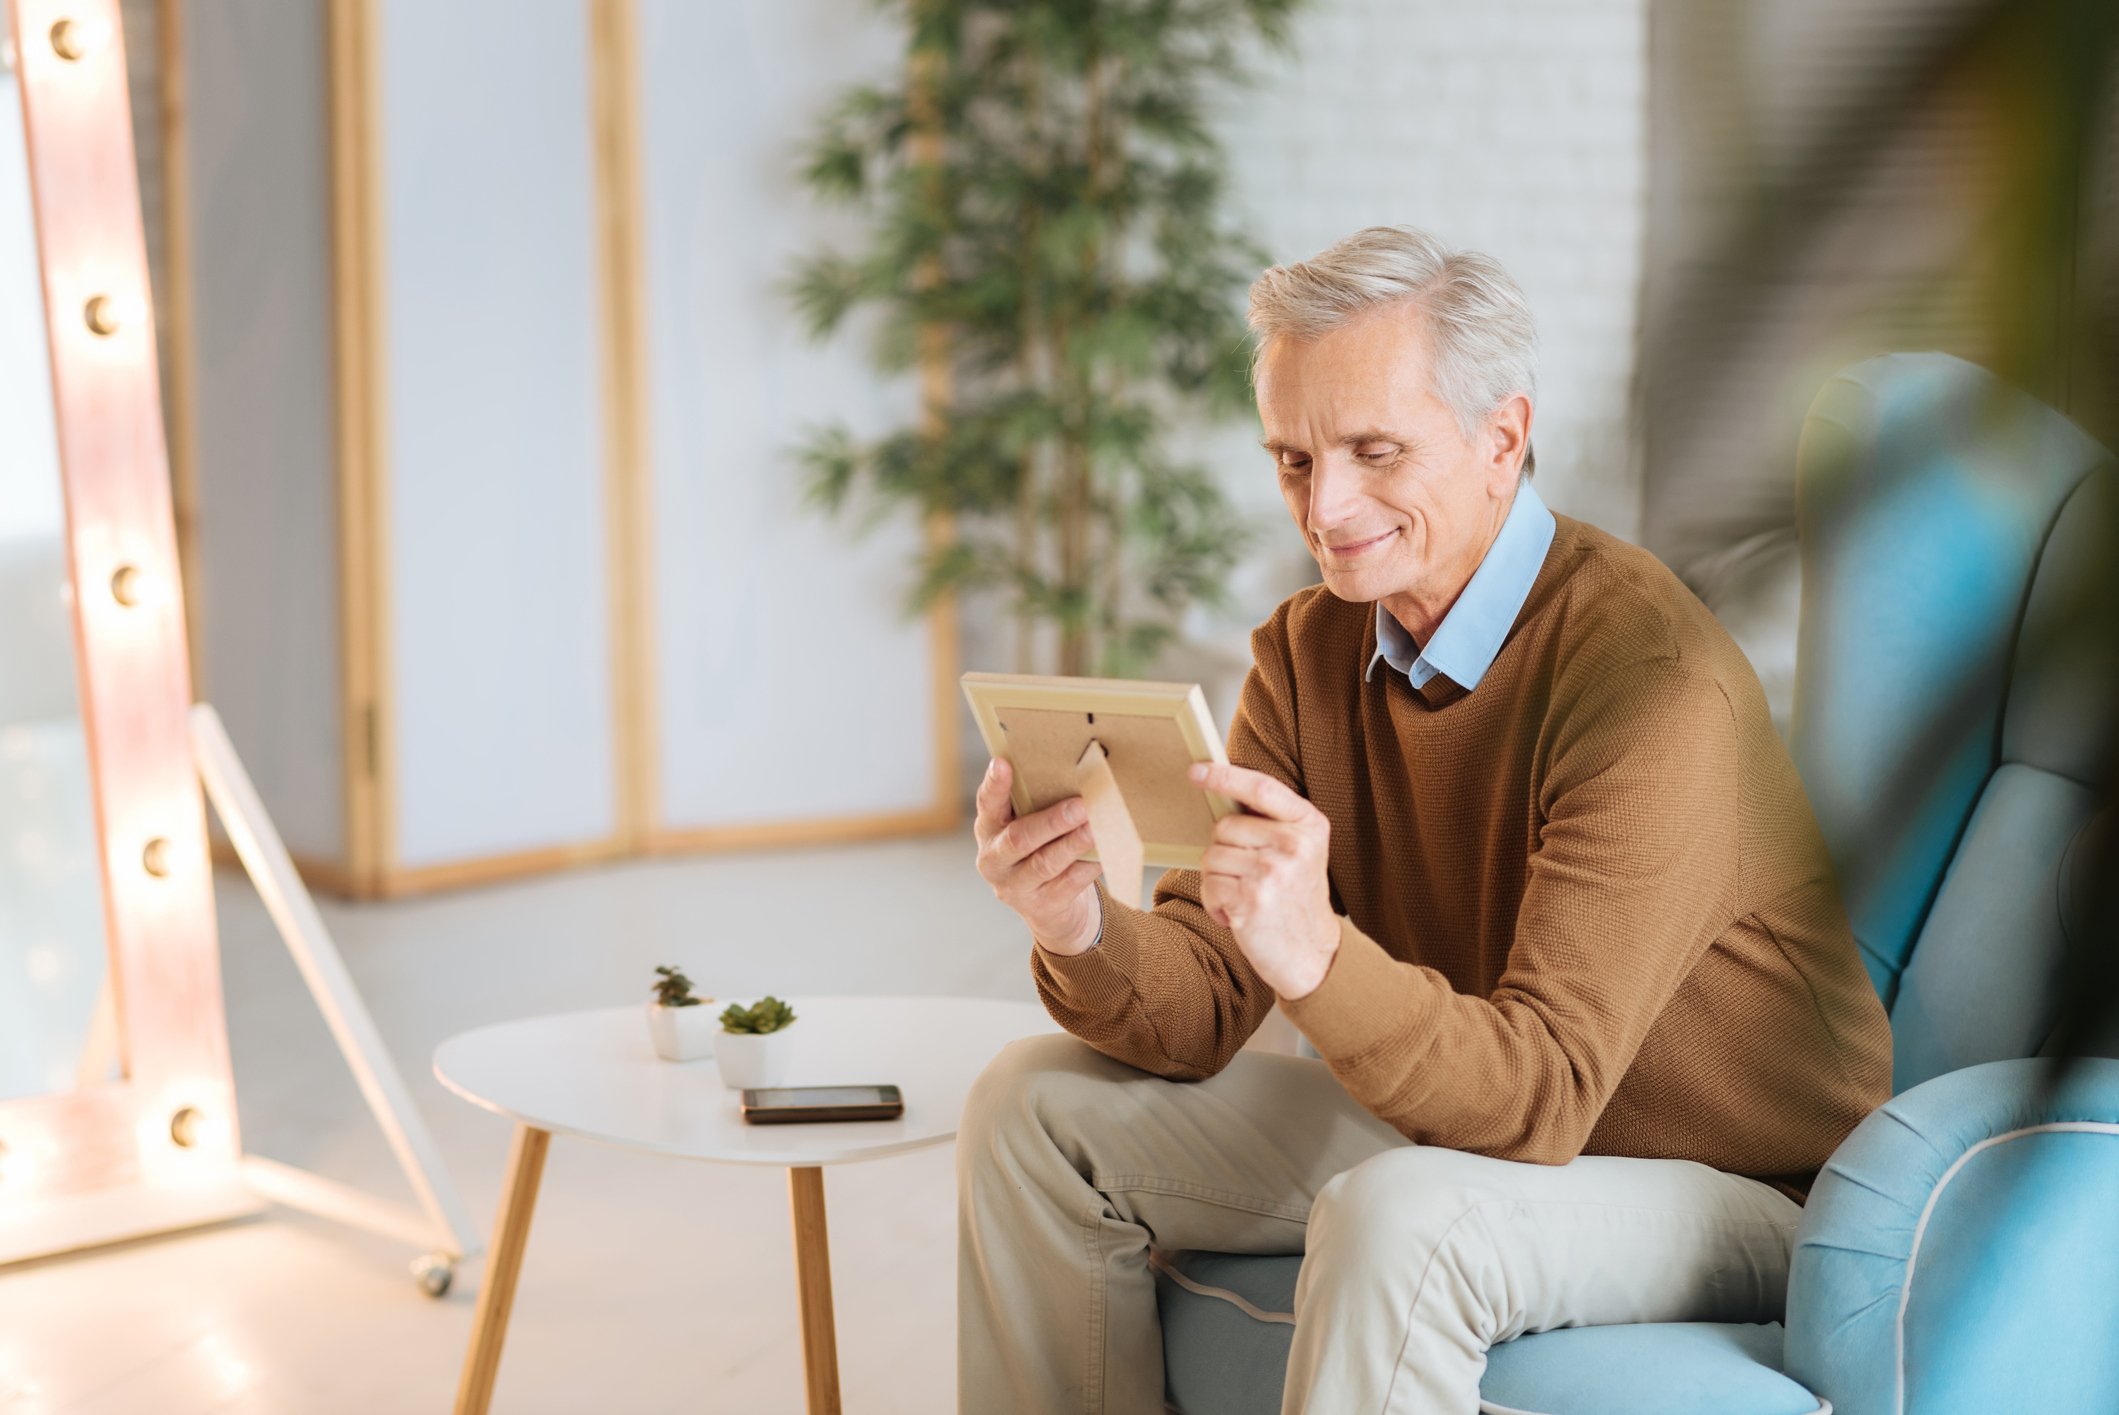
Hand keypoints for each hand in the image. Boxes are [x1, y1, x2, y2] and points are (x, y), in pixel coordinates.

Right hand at [974, 757, 1102, 954]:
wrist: (1048, 908)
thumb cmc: (1040, 851)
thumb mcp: (1029, 827)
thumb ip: (1038, 806)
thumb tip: (1078, 775)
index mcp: (989, 830)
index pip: (987, 803)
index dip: (994, 784)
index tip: (1002, 763)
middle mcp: (994, 859)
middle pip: (1020, 838)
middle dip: (1052, 821)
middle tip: (1080, 806)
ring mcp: (1016, 887)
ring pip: (1046, 863)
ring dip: (1074, 843)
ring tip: (1096, 828)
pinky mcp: (1042, 907)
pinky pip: (1069, 882)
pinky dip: (1088, 865)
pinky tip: (1106, 852)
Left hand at [1191, 761, 1339, 998]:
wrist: (1311, 953)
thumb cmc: (1296, 898)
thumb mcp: (1300, 851)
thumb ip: (1271, 822)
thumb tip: (1219, 789)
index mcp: (1309, 824)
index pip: (1261, 787)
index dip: (1225, 776)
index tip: (1197, 770)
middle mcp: (1293, 845)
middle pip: (1225, 826)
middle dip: (1224, 851)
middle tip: (1248, 877)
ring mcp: (1273, 872)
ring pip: (1211, 856)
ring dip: (1218, 880)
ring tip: (1245, 897)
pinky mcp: (1251, 899)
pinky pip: (1208, 885)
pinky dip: (1214, 902)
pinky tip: (1237, 914)